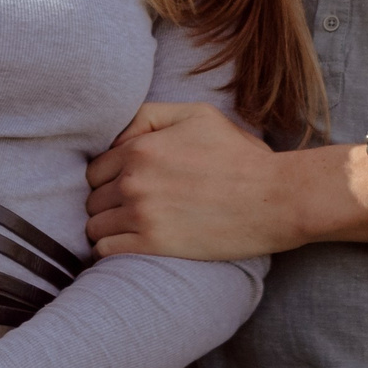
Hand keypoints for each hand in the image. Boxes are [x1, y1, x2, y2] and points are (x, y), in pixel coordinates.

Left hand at [85, 101, 325, 260]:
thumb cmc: (239, 156)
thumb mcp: (198, 116)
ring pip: (95, 226)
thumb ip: (151, 116)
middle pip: (93, 198)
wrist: (274, 198)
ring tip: (130, 229)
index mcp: (141, 148)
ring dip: (107, 228)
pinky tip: (130, 247)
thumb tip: (118, 135)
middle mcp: (134, 180)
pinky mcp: (152, 245)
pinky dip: (110, 250)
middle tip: (132, 209)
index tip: (127, 186)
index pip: (95, 169)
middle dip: (107, 203)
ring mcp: (141, 214)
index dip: (108, 178)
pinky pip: (105, 251)